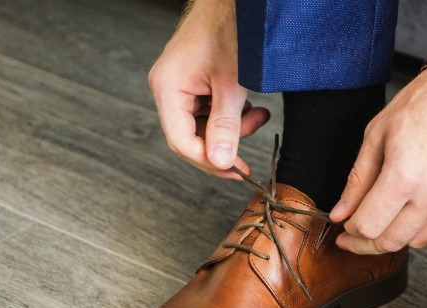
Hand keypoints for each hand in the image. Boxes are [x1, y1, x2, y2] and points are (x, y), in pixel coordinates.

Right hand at [148, 0, 269, 178]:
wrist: (237, 3)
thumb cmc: (232, 31)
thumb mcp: (232, 85)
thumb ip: (226, 126)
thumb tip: (220, 163)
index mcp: (168, 88)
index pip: (182, 142)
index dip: (209, 162)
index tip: (236, 172)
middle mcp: (169, 88)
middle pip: (192, 137)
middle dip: (225, 145)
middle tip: (249, 152)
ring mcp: (182, 85)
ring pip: (206, 126)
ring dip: (234, 127)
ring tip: (258, 114)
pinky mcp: (197, 82)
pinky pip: (212, 110)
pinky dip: (234, 113)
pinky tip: (251, 105)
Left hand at [329, 52, 426, 253]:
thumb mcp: (378, 133)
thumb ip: (358, 179)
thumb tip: (342, 212)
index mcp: (405, 176)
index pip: (369, 226)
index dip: (351, 232)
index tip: (344, 230)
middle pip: (392, 242)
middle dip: (368, 244)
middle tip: (357, 236)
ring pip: (419, 241)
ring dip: (397, 236)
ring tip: (386, 220)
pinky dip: (424, 224)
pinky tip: (415, 206)